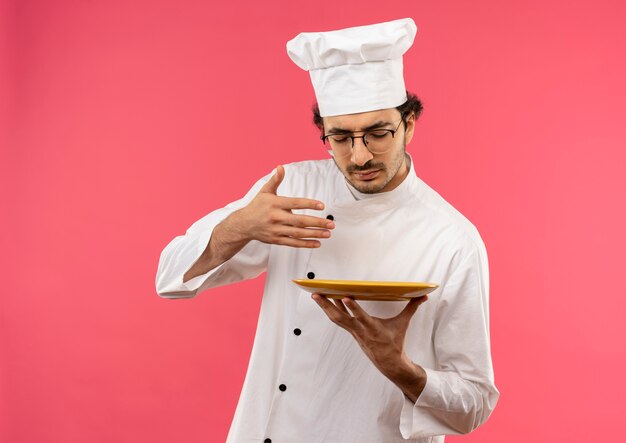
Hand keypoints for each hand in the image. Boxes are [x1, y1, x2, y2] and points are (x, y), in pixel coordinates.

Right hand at [235, 165, 334, 247]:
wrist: (243, 224)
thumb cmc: (257, 206)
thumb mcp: (265, 191)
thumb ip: (275, 180)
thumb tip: (280, 167)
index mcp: (274, 204)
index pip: (295, 203)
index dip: (309, 204)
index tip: (322, 205)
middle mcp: (276, 217)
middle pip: (299, 221)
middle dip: (317, 223)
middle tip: (331, 224)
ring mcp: (276, 230)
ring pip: (298, 233)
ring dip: (314, 234)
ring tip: (328, 233)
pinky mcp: (276, 240)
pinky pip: (293, 243)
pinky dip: (305, 244)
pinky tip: (317, 243)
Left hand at [312, 294, 428, 400]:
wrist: (389, 363)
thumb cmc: (395, 341)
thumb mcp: (403, 324)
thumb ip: (412, 308)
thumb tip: (424, 296)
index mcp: (372, 328)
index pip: (361, 317)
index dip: (353, 308)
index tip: (345, 297)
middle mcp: (359, 330)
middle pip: (340, 317)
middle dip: (327, 305)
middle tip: (316, 294)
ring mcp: (353, 332)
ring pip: (336, 318)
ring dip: (324, 307)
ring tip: (315, 295)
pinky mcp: (351, 332)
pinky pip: (338, 320)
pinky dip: (331, 310)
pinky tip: (325, 301)